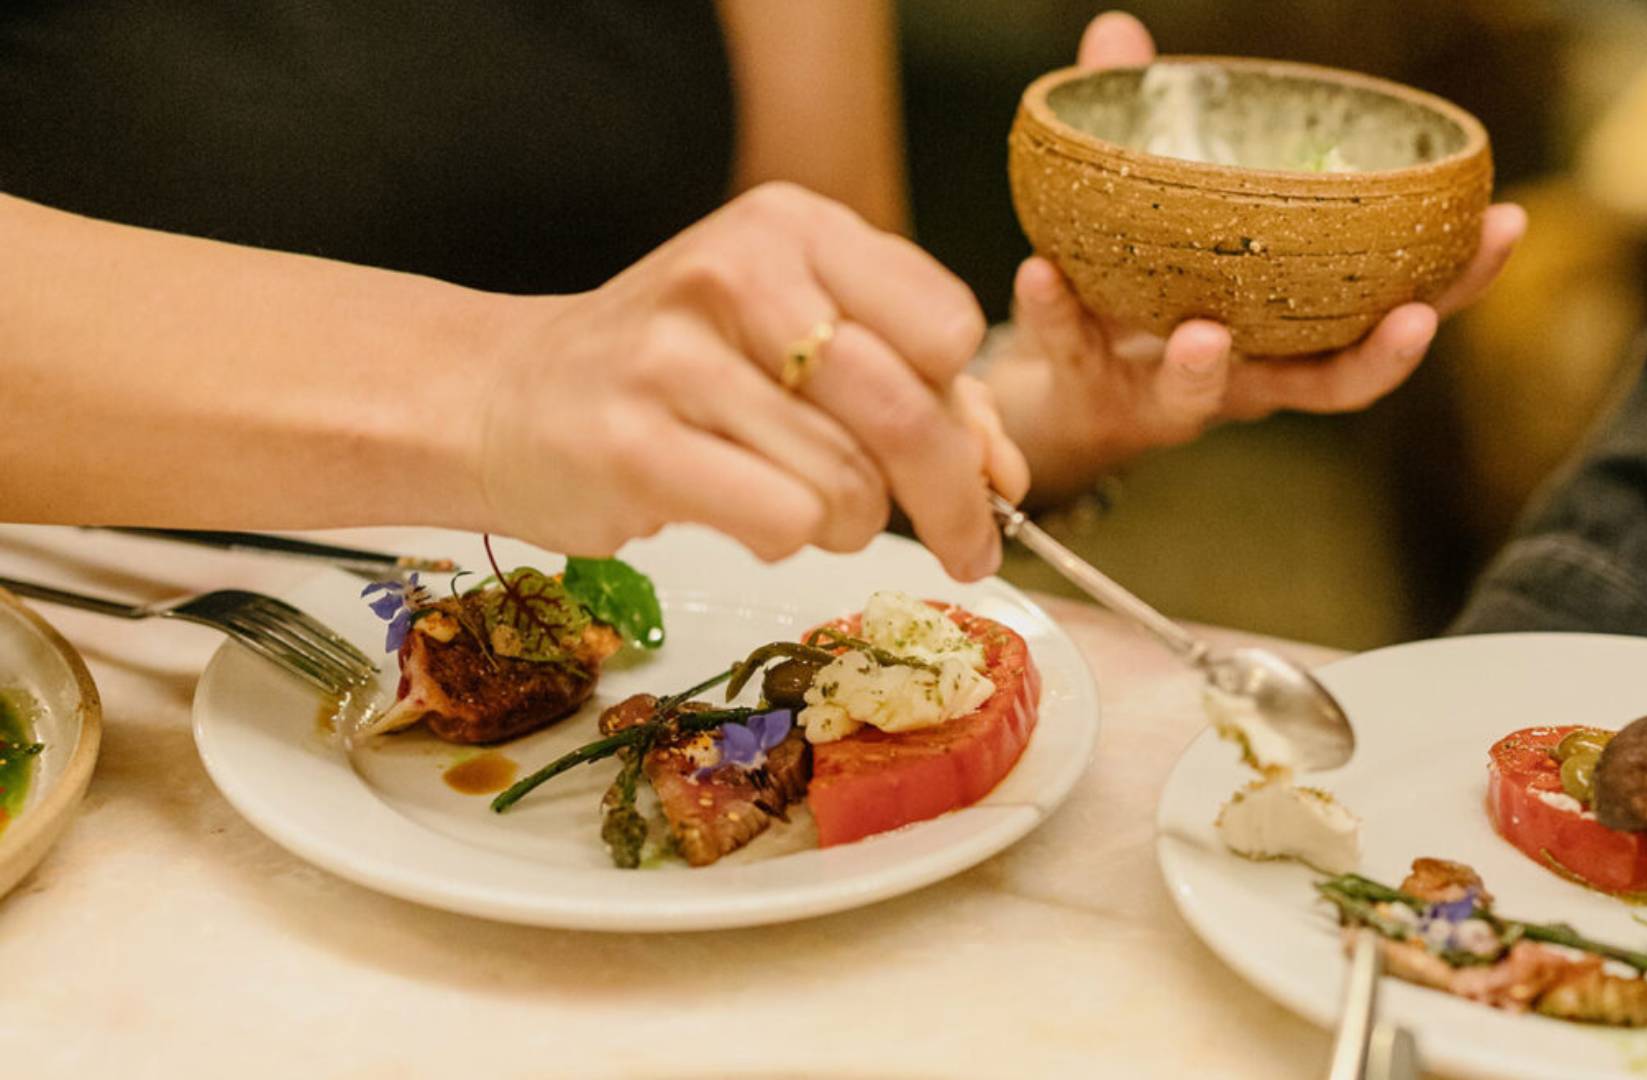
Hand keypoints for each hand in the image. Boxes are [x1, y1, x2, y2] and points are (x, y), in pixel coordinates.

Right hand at [477, 182, 1026, 579]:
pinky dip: (784, 538)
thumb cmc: (675, 371)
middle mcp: (737, 270)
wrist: (504, 397)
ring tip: (796, 502)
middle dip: (954, 500)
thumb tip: (1007, 471)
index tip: (952, 449)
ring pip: (849, 482)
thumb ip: (913, 392)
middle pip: (909, 410)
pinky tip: (742, 512)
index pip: (947, 327)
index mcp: (791, 227)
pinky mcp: (635, 444)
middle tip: (968, 546)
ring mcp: (678, 356)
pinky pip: (784, 520)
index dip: (962, 403)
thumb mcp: (796, 342)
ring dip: (850, 523)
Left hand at [984, 11, 1527, 501]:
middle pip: (1336, 379)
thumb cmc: (1130, 282)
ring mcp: (1176, 392)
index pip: (1393, 303)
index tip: (1509, 222)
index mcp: (1294, 318)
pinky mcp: (1092, 395)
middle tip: (1419, 320)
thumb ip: (1144, 123)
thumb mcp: (1152, 203)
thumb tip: (1117, 28)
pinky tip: (1039, 271)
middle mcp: (1251, 370)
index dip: (1459, 277)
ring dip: (1209, 370)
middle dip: (1386, 356)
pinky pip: (1074, 354)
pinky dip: (1057, 314)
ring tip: (1205, 336)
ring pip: (1211, 399)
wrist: (1051, 379)